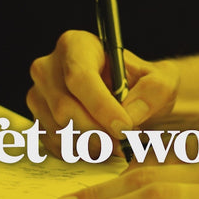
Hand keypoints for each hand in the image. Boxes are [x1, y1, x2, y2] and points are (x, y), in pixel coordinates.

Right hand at [26, 30, 178, 157]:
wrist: (129, 100)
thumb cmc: (142, 85)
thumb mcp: (161, 81)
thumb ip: (154, 92)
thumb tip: (130, 113)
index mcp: (75, 45)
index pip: (80, 77)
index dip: (101, 106)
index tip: (124, 128)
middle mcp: (48, 67)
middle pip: (65, 108)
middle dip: (98, 131)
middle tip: (125, 141)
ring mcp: (38, 95)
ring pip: (59, 130)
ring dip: (92, 145)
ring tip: (117, 143)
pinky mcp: (37, 121)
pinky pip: (55, 145)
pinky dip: (80, 153)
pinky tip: (100, 145)